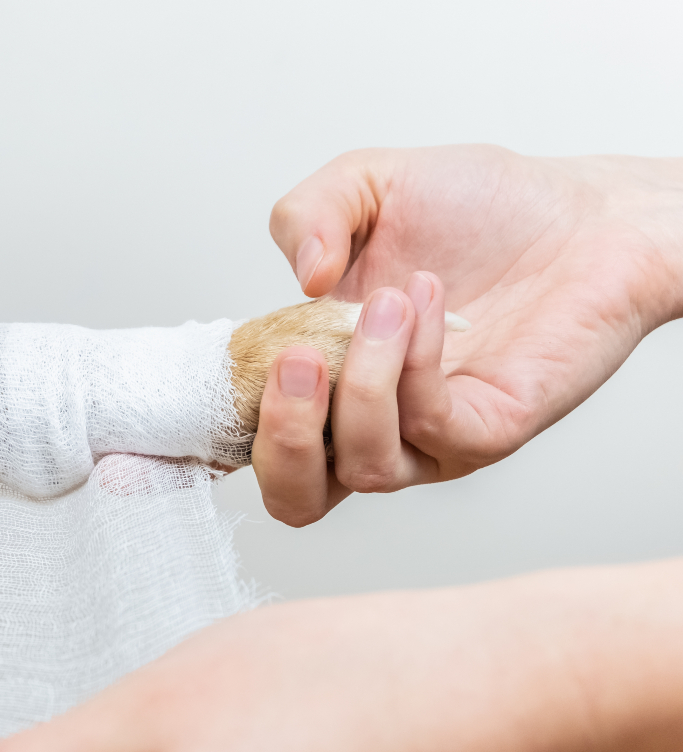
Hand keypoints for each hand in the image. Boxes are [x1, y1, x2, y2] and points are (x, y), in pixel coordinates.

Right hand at [252, 146, 682, 525]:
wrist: (588, 212)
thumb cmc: (484, 210)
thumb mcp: (367, 186)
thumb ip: (307, 215)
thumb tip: (299, 279)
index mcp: (325, 377)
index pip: (254, 440)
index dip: (232, 419)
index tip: (234, 361)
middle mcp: (371, 420)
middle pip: (296, 497)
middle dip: (279, 437)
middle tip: (294, 361)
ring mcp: (428, 437)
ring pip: (363, 466)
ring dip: (359, 382)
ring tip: (384, 301)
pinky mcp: (486, 432)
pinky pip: (428, 427)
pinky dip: (414, 365)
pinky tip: (426, 303)